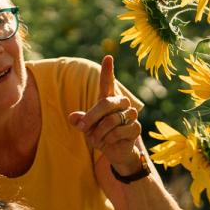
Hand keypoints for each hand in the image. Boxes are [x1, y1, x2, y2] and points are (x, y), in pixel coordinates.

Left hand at [69, 55, 143, 174]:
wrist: (115, 152)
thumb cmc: (100, 135)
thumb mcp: (87, 128)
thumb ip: (80, 121)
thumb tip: (73, 117)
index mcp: (108, 99)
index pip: (107, 82)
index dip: (107, 70)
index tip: (108, 57)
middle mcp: (121, 104)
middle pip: (107, 103)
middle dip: (92, 117)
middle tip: (83, 128)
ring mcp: (131, 115)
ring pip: (112, 119)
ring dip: (100, 131)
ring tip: (97, 139)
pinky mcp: (136, 128)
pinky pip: (119, 131)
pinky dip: (110, 139)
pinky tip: (109, 142)